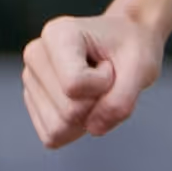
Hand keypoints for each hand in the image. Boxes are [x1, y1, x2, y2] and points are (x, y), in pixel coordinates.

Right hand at [22, 9, 161, 149]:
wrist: (124, 43)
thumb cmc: (131, 49)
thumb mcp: (141, 69)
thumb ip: (121, 102)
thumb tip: (93, 129)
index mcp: (57, 34)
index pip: (74, 85)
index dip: (104, 84)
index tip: (109, 64)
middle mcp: (36, 54)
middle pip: (68, 111)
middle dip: (98, 102)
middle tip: (105, 77)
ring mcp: (30, 79)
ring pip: (58, 128)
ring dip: (88, 116)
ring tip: (94, 86)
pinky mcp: (32, 101)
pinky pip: (53, 136)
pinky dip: (75, 128)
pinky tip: (84, 101)